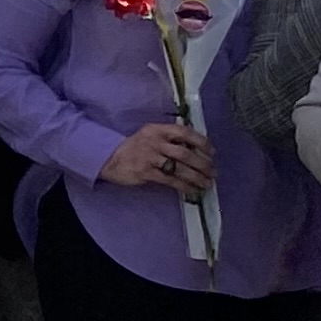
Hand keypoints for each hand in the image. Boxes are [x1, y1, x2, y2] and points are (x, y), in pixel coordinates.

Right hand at [99, 122, 213, 192]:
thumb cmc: (133, 148)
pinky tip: (192, 190)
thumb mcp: (149, 136)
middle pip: (186, 153)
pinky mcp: (145, 172)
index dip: (201, 142)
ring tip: (207, 183)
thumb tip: (195, 150)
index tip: (212, 152)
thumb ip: (169, 139)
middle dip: (203, 164)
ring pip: (180, 168)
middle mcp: (154, 142)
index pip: (184, 132)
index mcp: (157, 130)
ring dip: (197, 177)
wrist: (107, 158)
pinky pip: (171, 180)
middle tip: (213, 172)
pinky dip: (184, 186)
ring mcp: (150, 157)